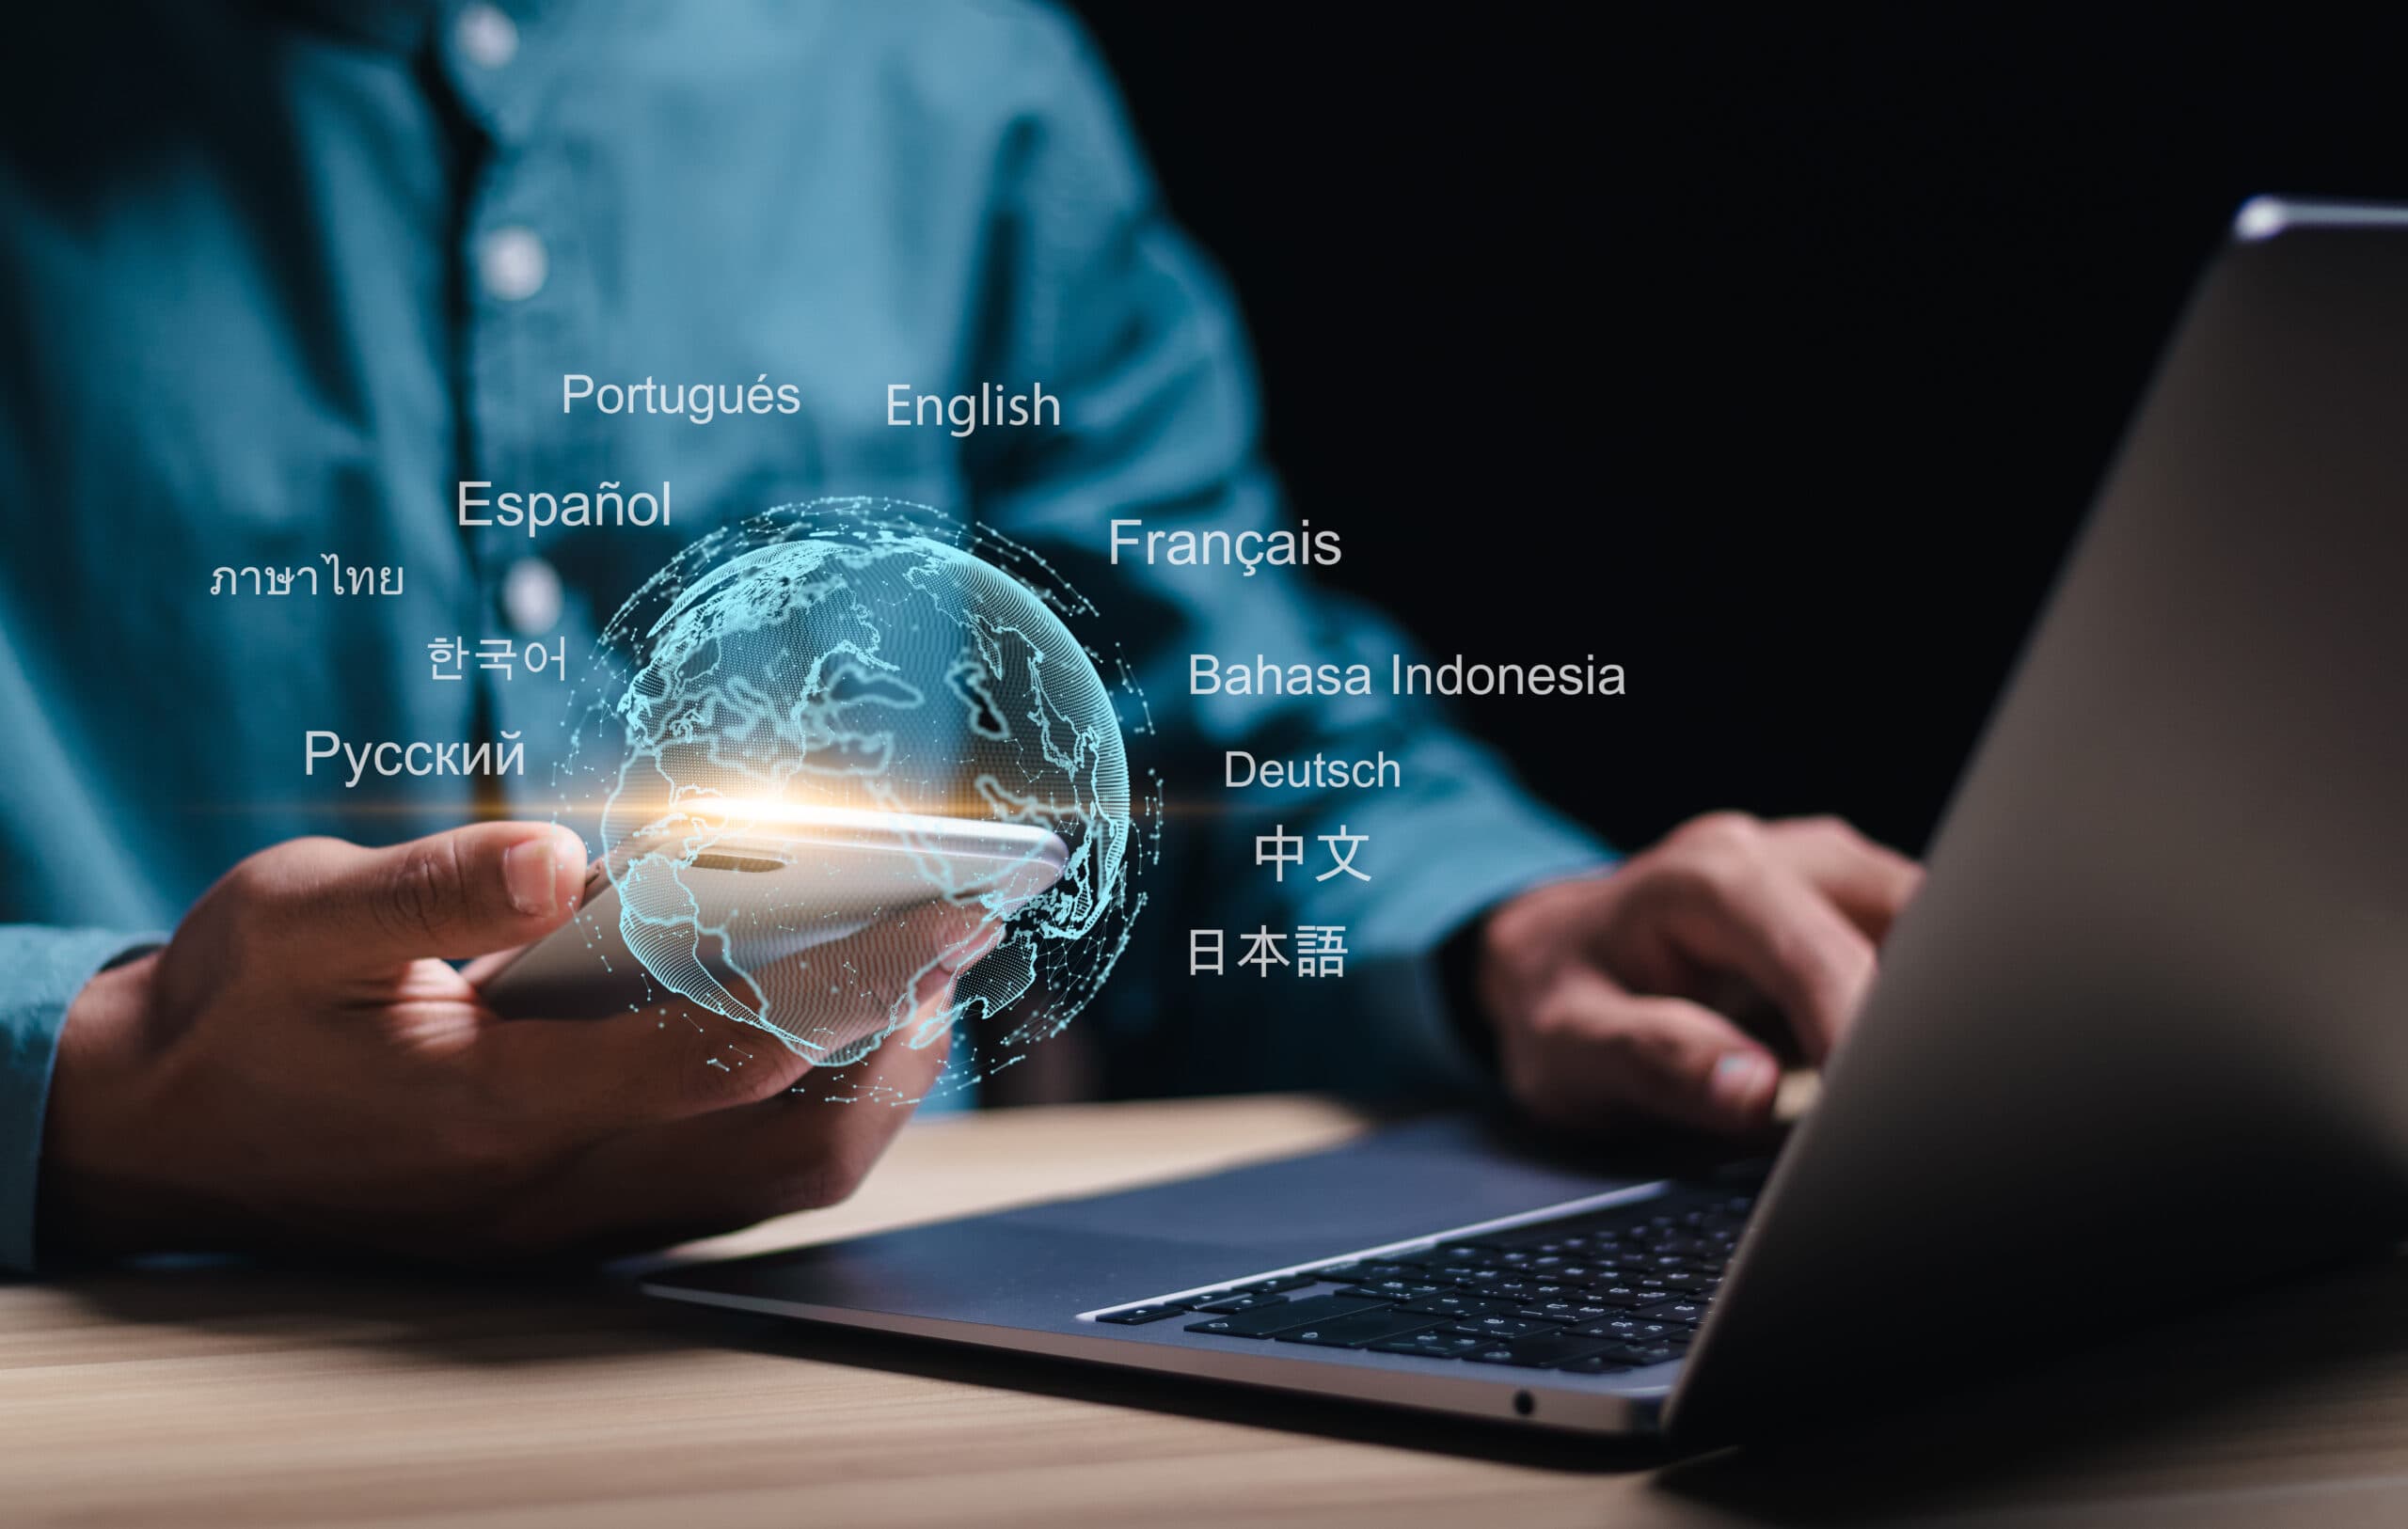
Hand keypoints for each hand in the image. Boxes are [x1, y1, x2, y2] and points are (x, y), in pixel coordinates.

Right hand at [42, 823, 978, 1261]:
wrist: (160, 1140)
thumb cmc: (235, 1014)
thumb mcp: (292, 921)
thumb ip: (429, 891)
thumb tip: (564, 857)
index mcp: (497, 1103)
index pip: (716, 1054)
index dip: (844, 984)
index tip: (941, 909)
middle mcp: (558, 1181)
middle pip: (785, 1139)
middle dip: (897, 1036)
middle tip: (966, 932)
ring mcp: (576, 1217)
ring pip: (776, 1179)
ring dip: (870, 1086)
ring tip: (930, 979)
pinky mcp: (581, 1220)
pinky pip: (739, 1191)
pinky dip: (810, 1115)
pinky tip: (840, 1035)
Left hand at [1475, 813, 1920, 1134]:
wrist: (1545, 956)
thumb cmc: (1557, 998)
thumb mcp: (1569, 1046)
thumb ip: (1655, 1061)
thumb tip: (1752, 1088)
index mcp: (1704, 879)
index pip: (1813, 949)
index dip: (1858, 1027)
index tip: (1876, 1103)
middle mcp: (1770, 853)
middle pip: (1902, 912)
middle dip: (1928, 1002)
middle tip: (1928, 1095)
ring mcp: (1816, 869)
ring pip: (1929, 915)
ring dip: (1937, 994)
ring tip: (1931, 1080)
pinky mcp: (1845, 901)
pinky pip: (1916, 936)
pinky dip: (1929, 993)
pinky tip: (1919, 1053)